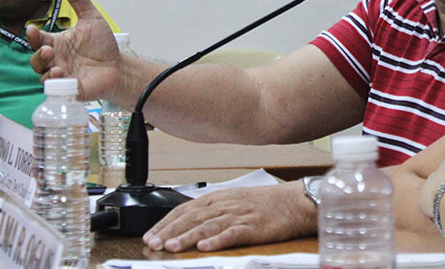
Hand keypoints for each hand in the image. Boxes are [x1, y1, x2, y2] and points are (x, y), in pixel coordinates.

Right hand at [27, 0, 120, 101]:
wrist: (118, 66)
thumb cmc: (102, 45)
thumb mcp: (91, 19)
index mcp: (56, 42)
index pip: (37, 40)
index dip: (32, 36)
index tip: (31, 29)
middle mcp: (55, 59)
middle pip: (36, 59)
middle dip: (38, 55)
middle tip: (48, 50)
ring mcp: (61, 75)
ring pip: (42, 75)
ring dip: (46, 70)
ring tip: (57, 65)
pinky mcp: (69, 89)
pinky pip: (56, 89)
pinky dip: (56, 83)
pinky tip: (62, 76)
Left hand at [143, 181, 315, 251]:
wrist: (294, 202)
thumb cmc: (265, 204)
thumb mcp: (234, 201)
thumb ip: (212, 210)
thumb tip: (187, 223)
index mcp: (219, 198)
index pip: (185, 209)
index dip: (166, 223)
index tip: (150, 235)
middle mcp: (225, 205)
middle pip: (192, 218)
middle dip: (170, 231)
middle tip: (153, 244)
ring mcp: (239, 216)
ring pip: (208, 226)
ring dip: (188, 236)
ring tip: (172, 247)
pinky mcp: (253, 227)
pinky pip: (232, 234)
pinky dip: (217, 240)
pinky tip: (205, 247)